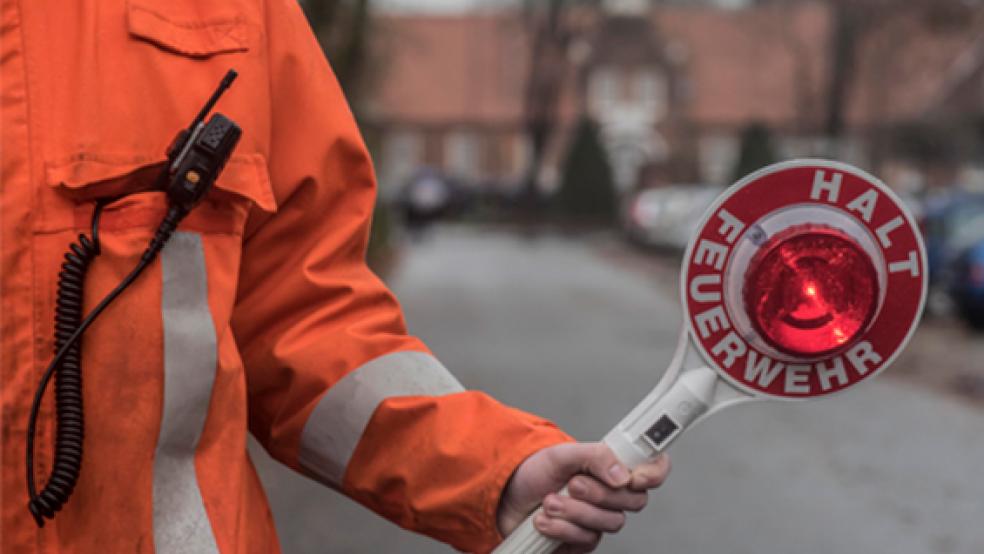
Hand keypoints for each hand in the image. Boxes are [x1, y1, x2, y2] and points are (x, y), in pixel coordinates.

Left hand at [496, 442, 670, 552]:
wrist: (505, 496)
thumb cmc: (535, 472)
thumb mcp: (562, 454)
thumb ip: (595, 456)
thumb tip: (622, 474)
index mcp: (613, 469)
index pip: (652, 470)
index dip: (654, 473)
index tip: (634, 477)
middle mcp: (612, 496)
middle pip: (633, 502)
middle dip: (599, 494)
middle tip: (572, 484)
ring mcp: (598, 520)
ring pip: (609, 523)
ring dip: (574, 512)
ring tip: (549, 501)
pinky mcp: (581, 541)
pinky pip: (586, 540)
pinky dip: (561, 529)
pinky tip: (543, 520)